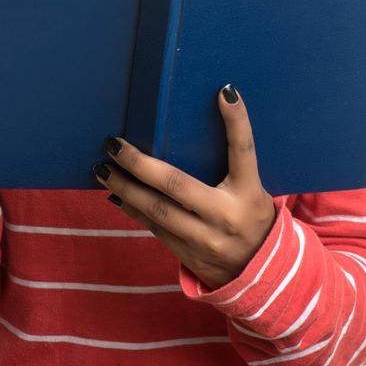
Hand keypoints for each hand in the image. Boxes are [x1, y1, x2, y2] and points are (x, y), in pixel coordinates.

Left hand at [94, 84, 276, 289]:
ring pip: (156, 210)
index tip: (224, 91)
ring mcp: (205, 239)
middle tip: (113, 145)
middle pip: (175, 184)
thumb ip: (234, 167)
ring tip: (102, 170)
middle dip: (138, 163)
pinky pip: (154, 229)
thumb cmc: (252, 218)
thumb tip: (199, 128)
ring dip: (124, 188)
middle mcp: (225, 215)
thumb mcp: (254, 192)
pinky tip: (116, 196)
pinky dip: (132, 210)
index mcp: (249, 192)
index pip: (243, 150)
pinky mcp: (188, 255)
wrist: (262, 274)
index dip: (236, 121)